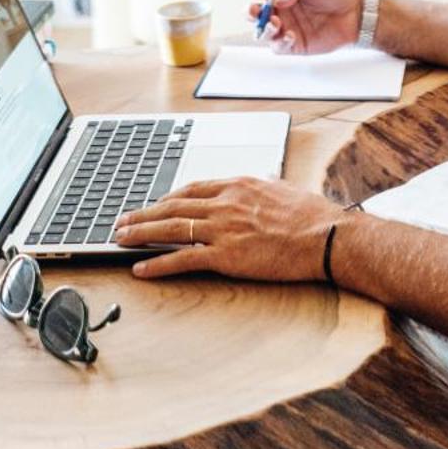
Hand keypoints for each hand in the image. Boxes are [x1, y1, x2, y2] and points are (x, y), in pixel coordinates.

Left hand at [115, 177, 345, 281]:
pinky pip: (183, 259)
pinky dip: (158, 264)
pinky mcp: (226, 256)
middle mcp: (225, 202)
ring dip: (141, 233)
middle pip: (173, 205)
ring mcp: (223, 229)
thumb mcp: (284, 189)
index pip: (192, 188)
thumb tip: (265, 180)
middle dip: (143, 213)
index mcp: (238, 184)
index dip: (168, 197)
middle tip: (122, 219)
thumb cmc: (312, 216)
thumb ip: (266, 185)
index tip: (154, 203)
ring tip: (120, 239)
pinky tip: (141, 268)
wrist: (327, 236)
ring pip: (171, 228)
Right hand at [248, 0, 363, 54]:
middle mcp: (281, 10)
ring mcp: (286, 27)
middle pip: (254, 12)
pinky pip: (278, 47)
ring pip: (262, 31)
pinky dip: (280, 42)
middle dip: (250, 11)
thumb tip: (277, 0)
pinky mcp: (295, 44)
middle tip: (257, 11)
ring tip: (276, 23)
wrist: (357, 14)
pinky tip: (291, 35)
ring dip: (264, 28)